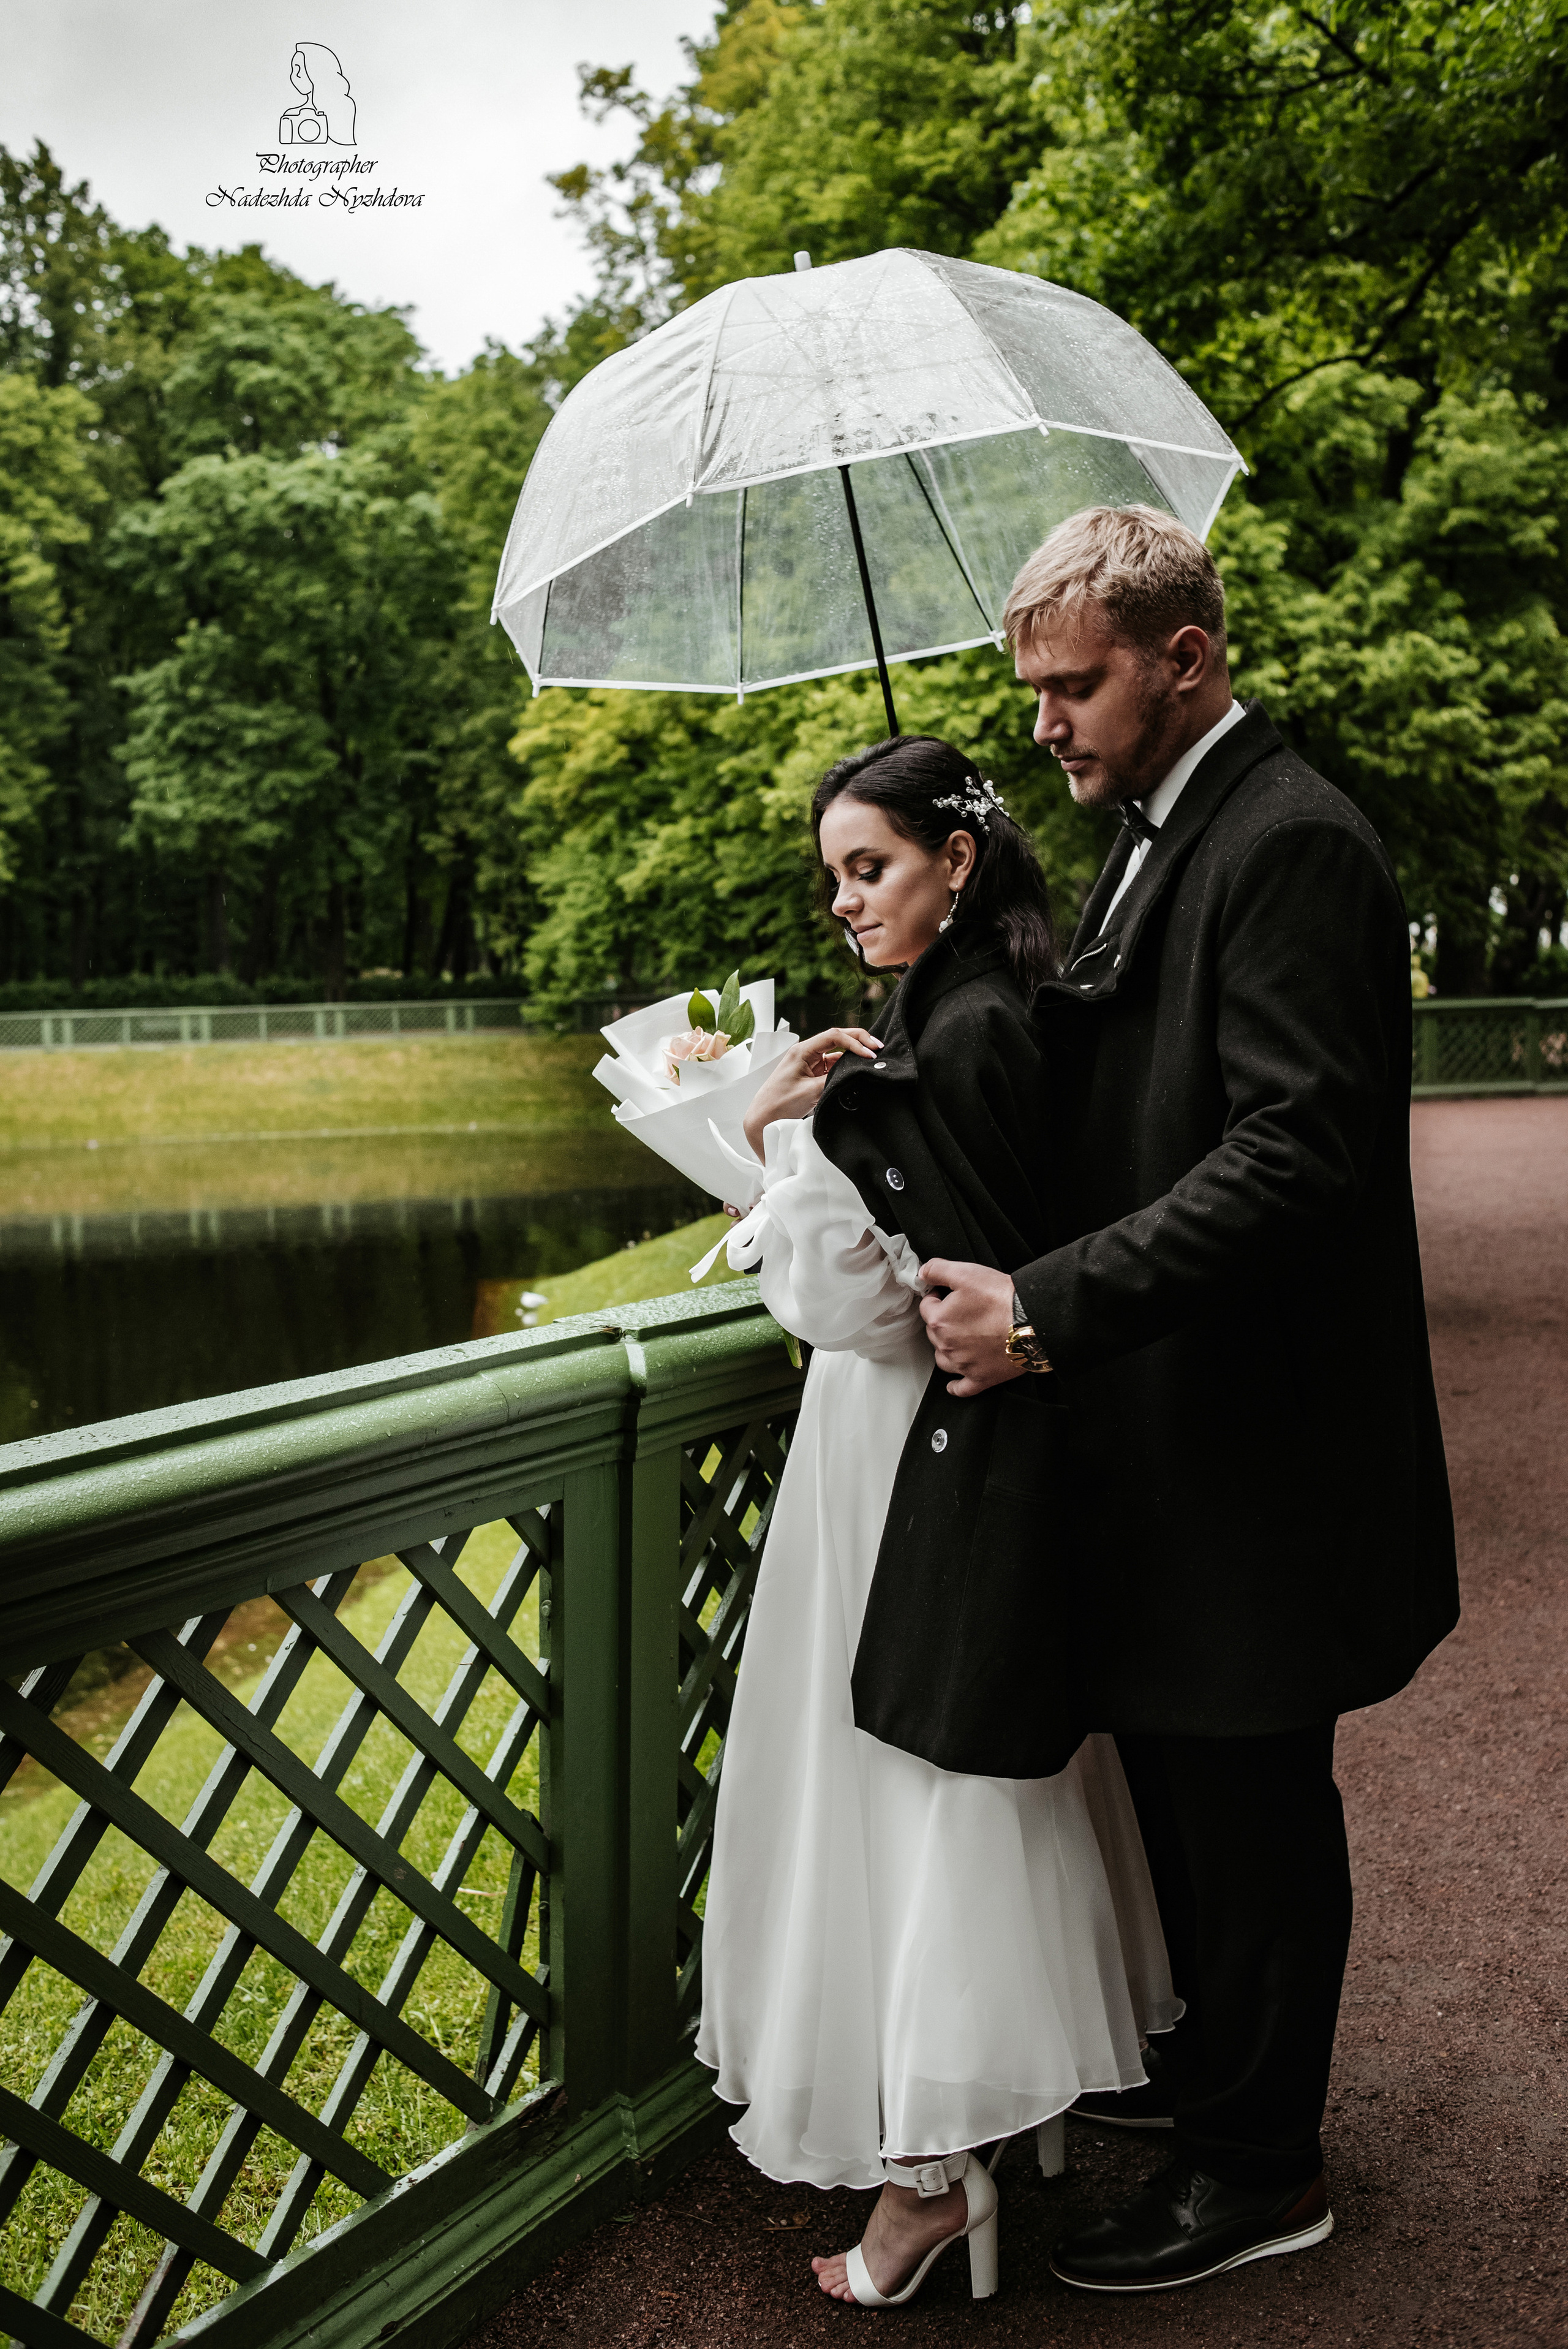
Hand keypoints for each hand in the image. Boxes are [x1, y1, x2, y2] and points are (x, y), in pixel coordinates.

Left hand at [742, 1027, 880, 1159]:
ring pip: (837, 1053)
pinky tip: (856, 1073)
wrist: (763, 1119)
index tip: (869, 1053)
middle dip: (859, 1041)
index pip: (834, 1036)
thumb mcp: (810, 1091)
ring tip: (872, 1061)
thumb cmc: (779, 1104)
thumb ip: (833, 1079)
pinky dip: (846, 1068)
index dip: (855, 1042)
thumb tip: (853, 1072)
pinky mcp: (812, 1075)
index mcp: (802, 1050)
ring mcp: (810, 1064)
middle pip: (837, 1039)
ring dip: (854, 1055)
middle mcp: (806, 1053)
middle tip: (878, 1048)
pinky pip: (833, 1067)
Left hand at [919, 1259, 1025, 1395]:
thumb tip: (923, 1273)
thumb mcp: (966, 1273)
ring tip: (960, 1339)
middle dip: (942, 1321)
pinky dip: (956, 1386)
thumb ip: (938, 1269)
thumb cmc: (1001, 1298)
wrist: (1032, 1321)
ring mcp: (963, 1365)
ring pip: (943, 1360)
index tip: (946, 1294)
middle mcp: (947, 1345)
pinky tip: (954, 1384)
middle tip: (961, 1312)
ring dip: (947, 1350)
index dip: (936, 1297)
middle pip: (934, 1333)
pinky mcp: (981, 1378)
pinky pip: (962, 1388)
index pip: (926, 1307)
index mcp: (940, 1320)